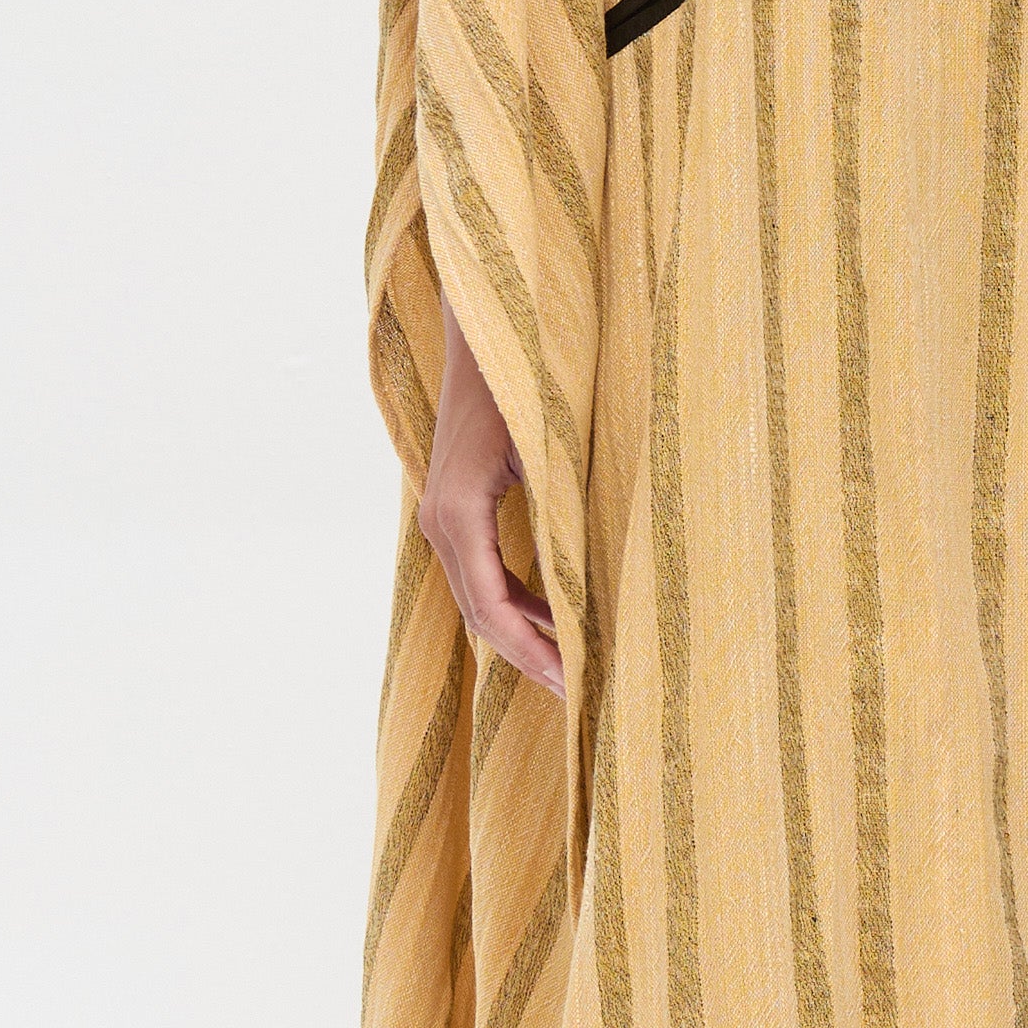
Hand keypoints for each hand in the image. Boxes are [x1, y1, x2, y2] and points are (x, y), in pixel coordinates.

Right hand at [423, 293, 564, 695]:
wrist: (489, 330)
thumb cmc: (524, 381)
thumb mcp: (548, 450)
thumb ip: (560, 516)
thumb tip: (587, 590)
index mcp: (459, 513)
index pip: (493, 609)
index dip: (535, 652)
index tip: (575, 684)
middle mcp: (440, 521)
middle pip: (482, 615)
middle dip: (530, 658)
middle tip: (581, 697)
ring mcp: (442, 515)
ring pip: (479, 598)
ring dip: (523, 635)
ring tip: (572, 670)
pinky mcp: (456, 506)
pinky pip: (482, 571)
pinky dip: (517, 602)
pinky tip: (555, 621)